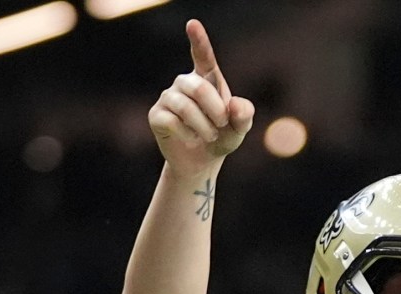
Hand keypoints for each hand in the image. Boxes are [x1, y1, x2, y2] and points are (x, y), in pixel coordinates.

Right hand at [148, 19, 254, 178]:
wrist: (201, 162)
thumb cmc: (222, 138)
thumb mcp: (240, 129)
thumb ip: (244, 116)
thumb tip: (234, 105)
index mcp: (207, 79)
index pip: (203, 56)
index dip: (198, 40)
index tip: (192, 24)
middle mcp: (184, 83)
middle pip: (198, 87)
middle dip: (216, 109)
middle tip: (223, 124)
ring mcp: (168, 97)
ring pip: (185, 106)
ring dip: (203, 125)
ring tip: (209, 135)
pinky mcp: (156, 115)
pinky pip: (172, 120)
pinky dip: (187, 133)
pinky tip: (190, 137)